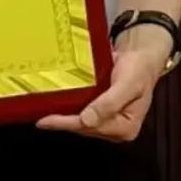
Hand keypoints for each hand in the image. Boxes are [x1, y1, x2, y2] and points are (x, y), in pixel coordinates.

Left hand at [36, 26, 172, 141]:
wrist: (142, 53)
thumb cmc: (139, 68)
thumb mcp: (127, 84)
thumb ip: (109, 103)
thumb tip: (86, 120)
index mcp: (125, 128)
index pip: (90, 127)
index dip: (66, 124)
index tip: (45, 121)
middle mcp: (116, 127)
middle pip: (83, 127)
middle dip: (62, 122)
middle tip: (38, 117)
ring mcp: (109, 118)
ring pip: (81, 120)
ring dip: (63, 116)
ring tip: (41, 111)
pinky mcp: (102, 107)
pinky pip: (82, 109)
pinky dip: (69, 107)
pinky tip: (55, 101)